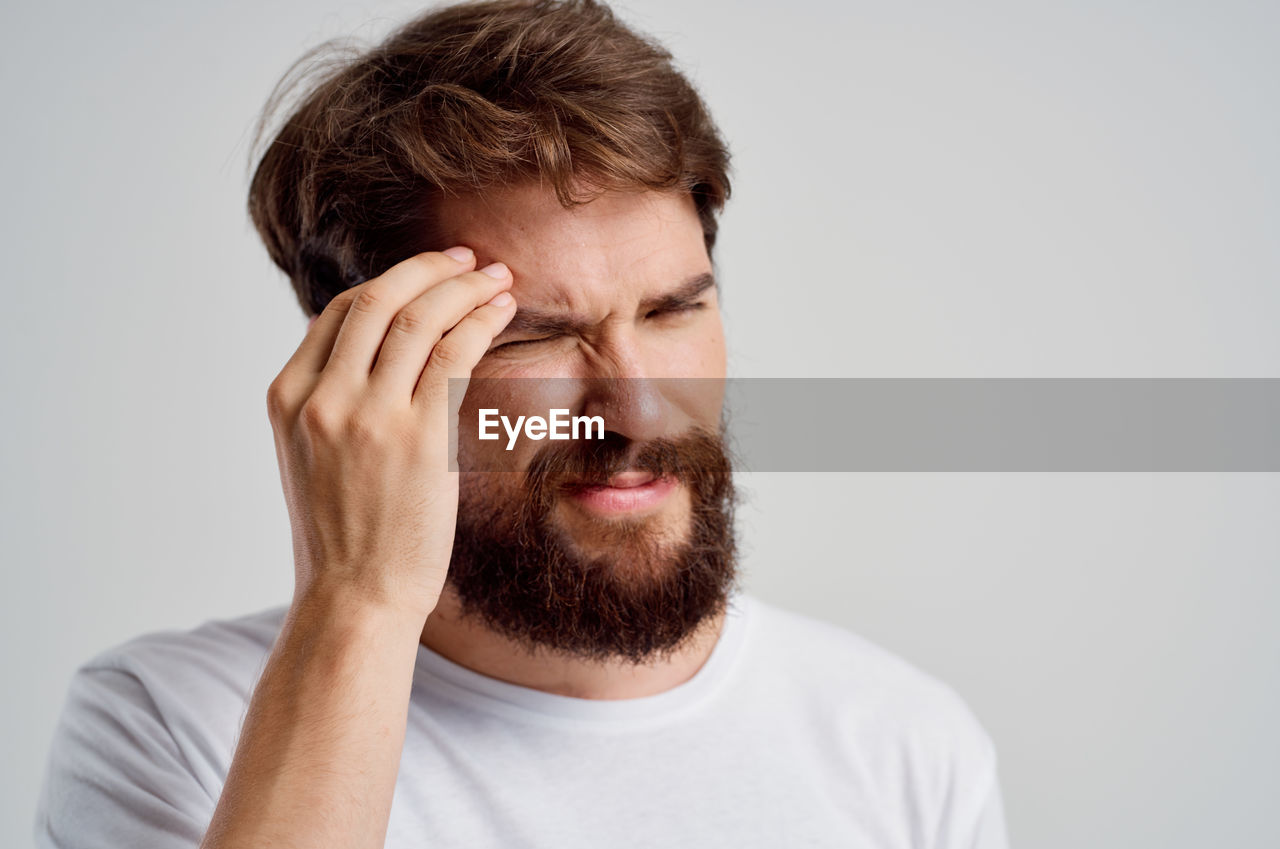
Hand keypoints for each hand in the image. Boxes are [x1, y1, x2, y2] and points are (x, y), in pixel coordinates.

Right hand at [265, 247, 515, 619]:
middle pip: (378, 300)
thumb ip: (332, 402)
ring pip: (419, 317)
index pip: (340, 313)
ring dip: (463, 287)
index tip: (427, 275)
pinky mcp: (417, 436)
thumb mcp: (311, 458)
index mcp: (288, 398)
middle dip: (428, 269)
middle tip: (466, 259)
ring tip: (496, 278)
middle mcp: (322, 397)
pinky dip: (480, 320)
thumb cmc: (343, 537)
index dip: (390, 284)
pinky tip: (501, 311)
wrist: (354, 599)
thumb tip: (378, 355)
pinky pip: (453, 353)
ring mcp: (368, 415)